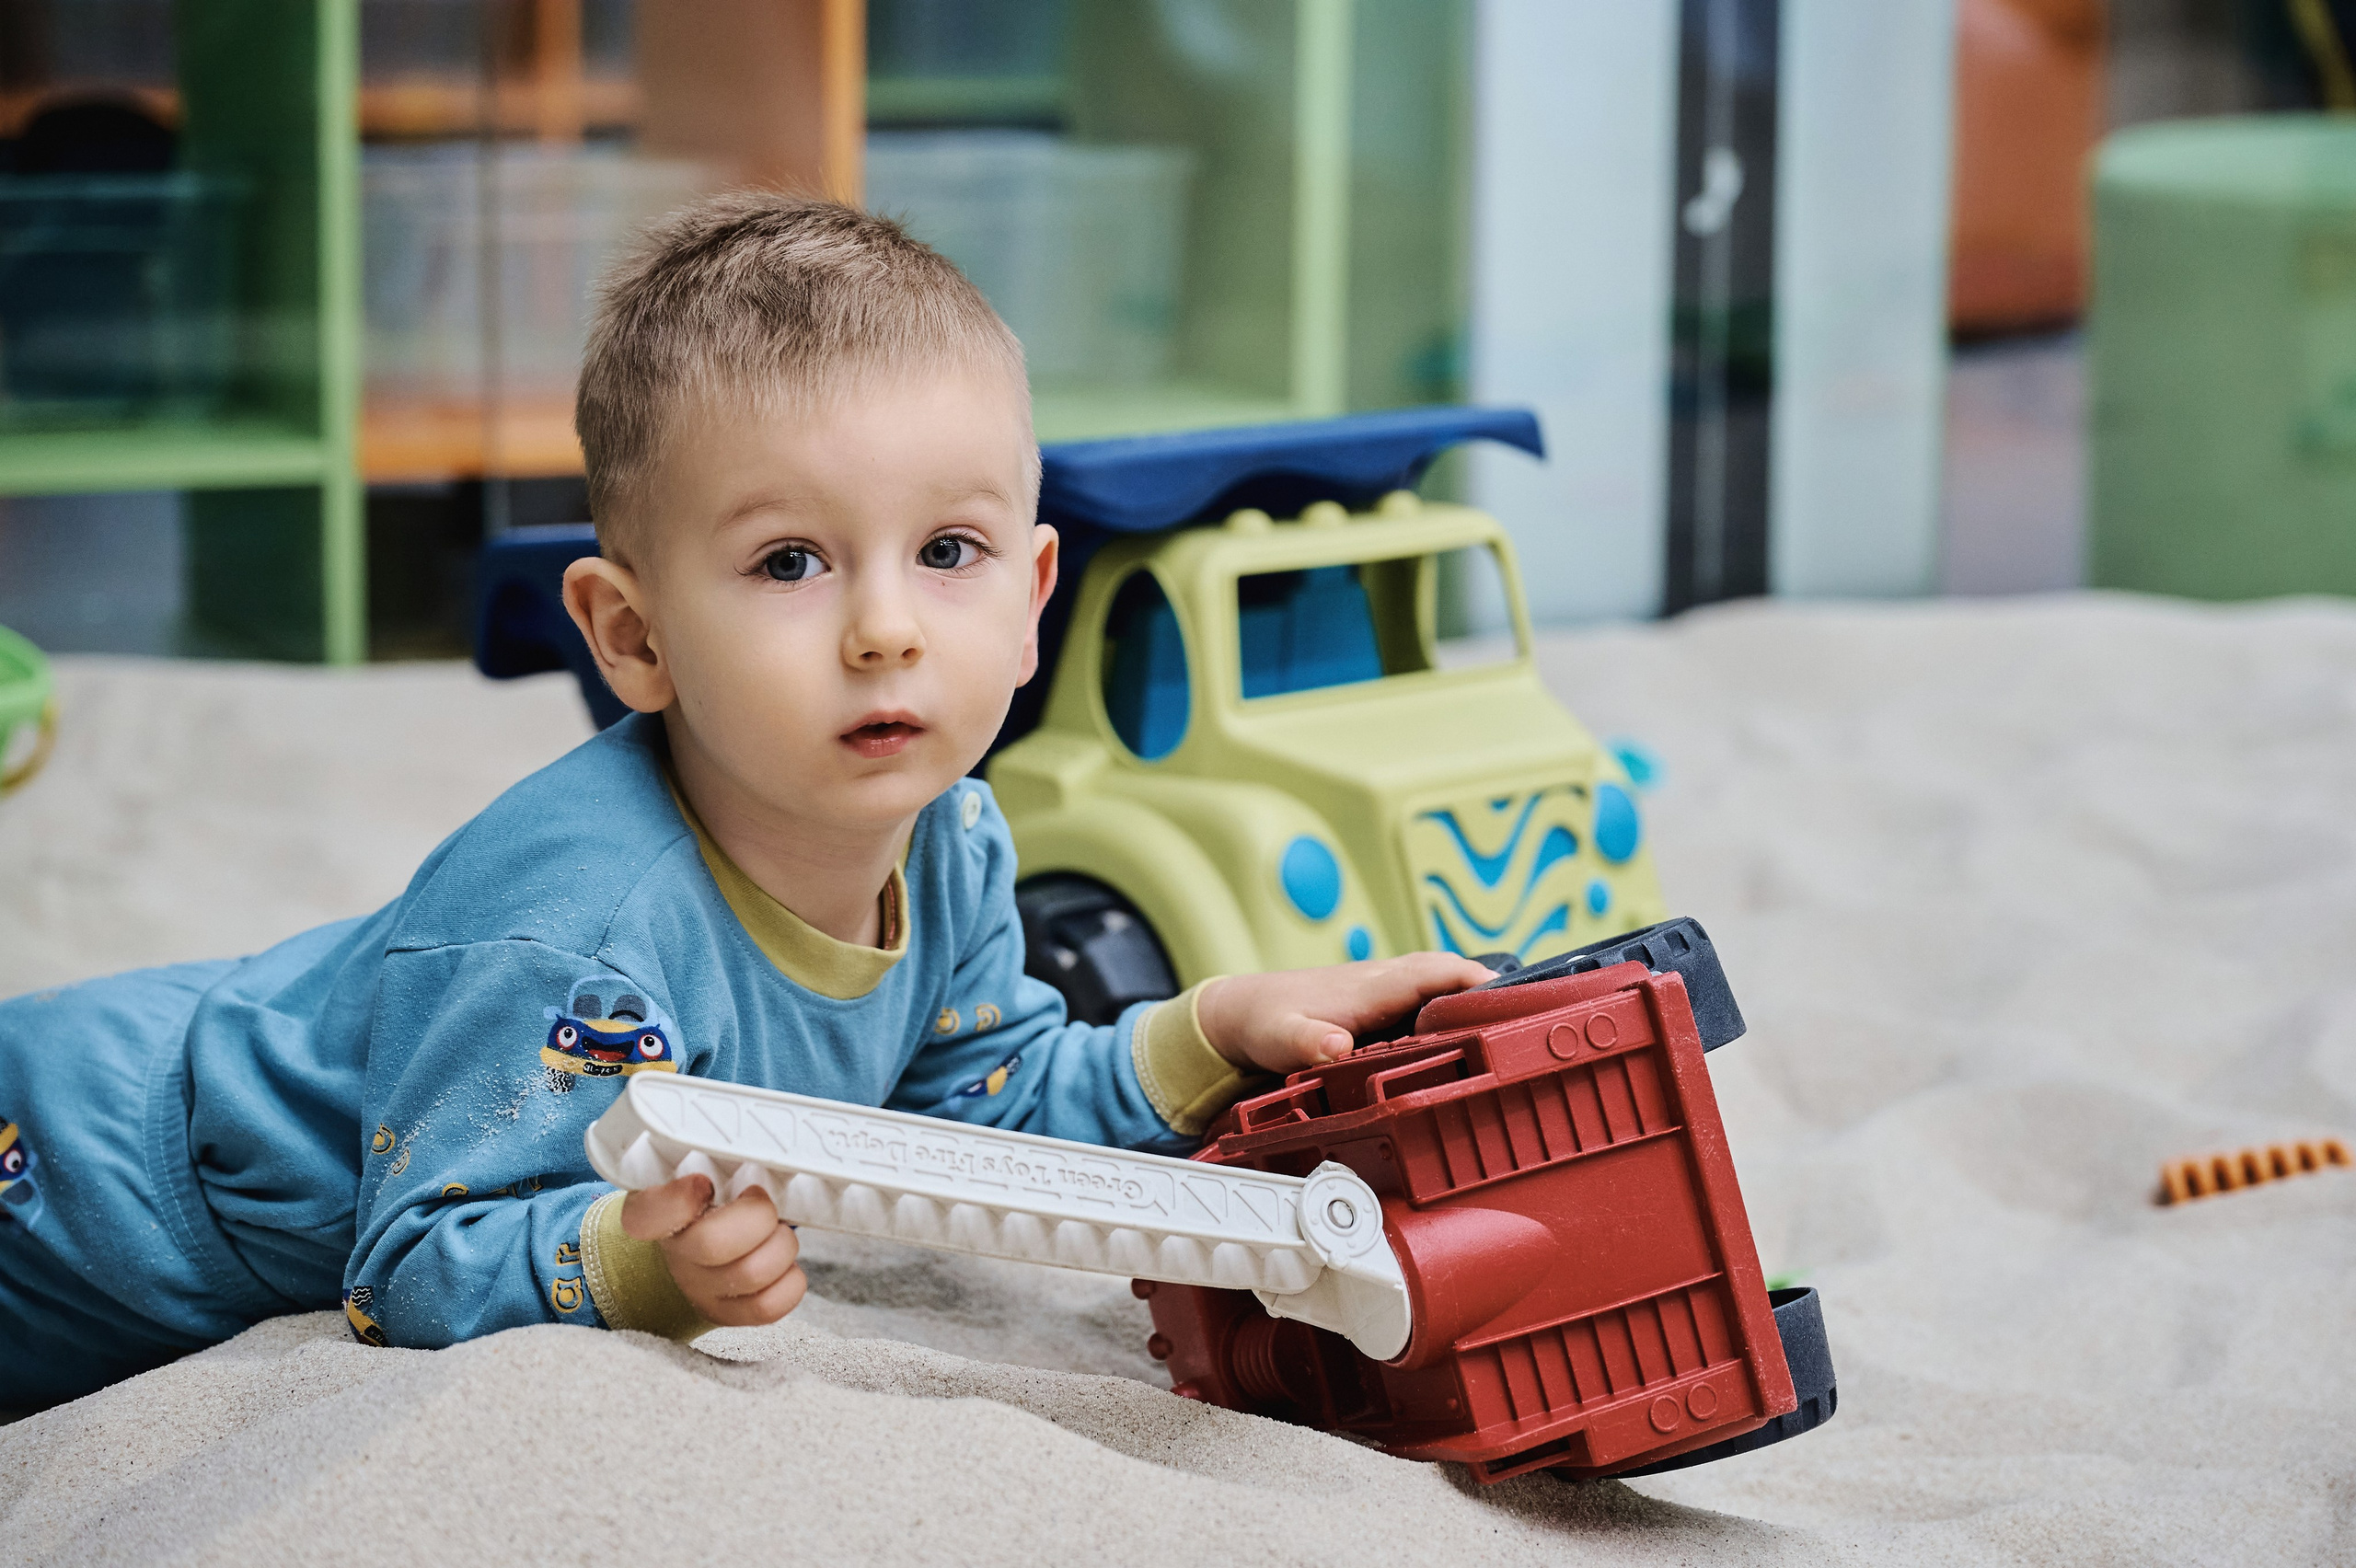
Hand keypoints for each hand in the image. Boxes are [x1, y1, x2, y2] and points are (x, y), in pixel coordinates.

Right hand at [619, 1175, 807, 1326]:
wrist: (694, 1255)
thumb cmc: (710, 1202)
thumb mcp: (702, 1170)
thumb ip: (719, 1159)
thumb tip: (759, 1139)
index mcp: (656, 1211)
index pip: (645, 1215)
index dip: (678, 1201)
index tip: (704, 1184)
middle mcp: (673, 1254)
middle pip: (712, 1244)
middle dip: (758, 1216)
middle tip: (760, 1201)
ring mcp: (699, 1289)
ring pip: (752, 1273)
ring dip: (781, 1245)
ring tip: (775, 1231)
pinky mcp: (727, 1314)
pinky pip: (768, 1307)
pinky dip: (790, 1282)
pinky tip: (783, 1265)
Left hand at [1195, 952, 1495, 1075]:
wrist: (1242, 1012)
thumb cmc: (1263, 1021)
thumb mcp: (1278, 1037)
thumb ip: (1306, 1043)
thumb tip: (1336, 1047)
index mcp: (1371, 986)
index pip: (1435, 972)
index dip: (1475, 980)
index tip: (1512, 995)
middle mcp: (1385, 983)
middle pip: (1450, 975)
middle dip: (1491, 990)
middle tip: (1532, 1018)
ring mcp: (1386, 994)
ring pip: (1442, 988)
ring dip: (1476, 1002)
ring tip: (1517, 1033)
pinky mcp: (1383, 1010)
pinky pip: (1429, 1004)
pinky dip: (1454, 1014)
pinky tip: (1472, 1043)